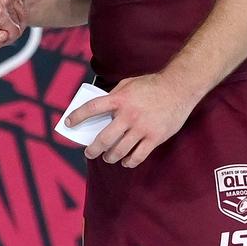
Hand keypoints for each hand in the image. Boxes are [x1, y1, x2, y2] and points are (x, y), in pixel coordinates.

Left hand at [65, 70, 196, 166]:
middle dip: (93, 149)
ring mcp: (142, 128)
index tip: (68, 123)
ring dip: (110, 157)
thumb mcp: (129, 83)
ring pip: (120, 150)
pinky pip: (138, 156)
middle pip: (104, 138)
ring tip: (107, 157)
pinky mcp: (154, 138)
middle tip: (88, 152)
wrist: (178, 88)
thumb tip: (102, 109)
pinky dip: (129, 161)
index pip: (92, 108)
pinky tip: (126, 162)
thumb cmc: (152, 84)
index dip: (77, 116)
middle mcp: (128, 115)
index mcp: (120, 99)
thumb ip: (115, 95)